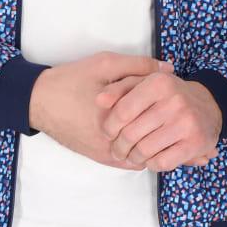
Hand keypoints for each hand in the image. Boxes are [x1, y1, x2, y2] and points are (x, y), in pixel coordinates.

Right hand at [28, 51, 175, 170]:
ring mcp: (108, 154)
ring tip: (170, 128)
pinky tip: (148, 136)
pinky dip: (143, 151)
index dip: (176, 110)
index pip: (160, 119)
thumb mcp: (105, 64)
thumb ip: (138, 66)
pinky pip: (132, 161)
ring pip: (146, 155)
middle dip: (171, 131)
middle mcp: (115, 142)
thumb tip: (169, 69)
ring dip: (158, 143)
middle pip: (157, 142)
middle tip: (184, 120)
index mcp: (119, 116)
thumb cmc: (72, 79)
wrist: (39, 101)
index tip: (187, 102)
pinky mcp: (101, 158)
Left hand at [95, 73, 221, 171]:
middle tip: (117, 150)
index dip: (109, 126)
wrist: (208, 105)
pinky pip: (162, 162)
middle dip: (119, 146)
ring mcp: (186, 122)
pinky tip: (150, 158)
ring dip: (133, 157)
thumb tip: (99, 100)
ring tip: (131, 155)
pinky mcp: (195, 143)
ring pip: (144, 150)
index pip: (123, 111)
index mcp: (158, 83)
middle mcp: (174, 101)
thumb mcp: (145, 82)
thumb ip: (120, 88)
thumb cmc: (168, 94)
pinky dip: (151, 164)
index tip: (108, 133)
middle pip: (131, 134)